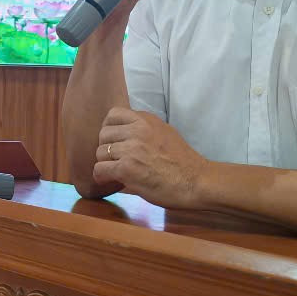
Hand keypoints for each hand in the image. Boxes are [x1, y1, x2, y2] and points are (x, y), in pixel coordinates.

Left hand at [93, 108, 208, 208]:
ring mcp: (131, 148)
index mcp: (146, 120)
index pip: (113, 114)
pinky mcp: (127, 168)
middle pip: (103, 134)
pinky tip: (110, 181)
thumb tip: (124, 137)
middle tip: (115, 160)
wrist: (196, 182)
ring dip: (105, 164)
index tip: (114, 141)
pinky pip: (100, 169)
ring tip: (115, 172)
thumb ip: (144, 131)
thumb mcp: (165, 133)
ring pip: (100, 152)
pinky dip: (101, 177)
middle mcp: (137, 130)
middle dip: (106, 148)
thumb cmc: (184, 163)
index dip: (109, 129)